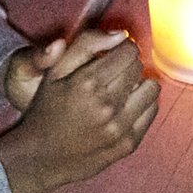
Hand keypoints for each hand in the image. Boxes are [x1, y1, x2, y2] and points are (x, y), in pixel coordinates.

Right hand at [0, 37, 157, 192]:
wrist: (41, 157)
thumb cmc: (47, 110)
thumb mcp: (55, 72)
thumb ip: (86, 44)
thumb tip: (121, 35)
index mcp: (87, 83)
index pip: (128, 51)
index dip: (121, 48)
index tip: (112, 54)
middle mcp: (106, 105)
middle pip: (139, 68)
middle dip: (128, 65)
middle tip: (113, 73)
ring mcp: (119, 127)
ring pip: (151, 88)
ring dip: (138, 85)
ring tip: (121, 90)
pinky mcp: (128, 144)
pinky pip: (151, 112)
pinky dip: (142, 105)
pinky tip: (124, 108)